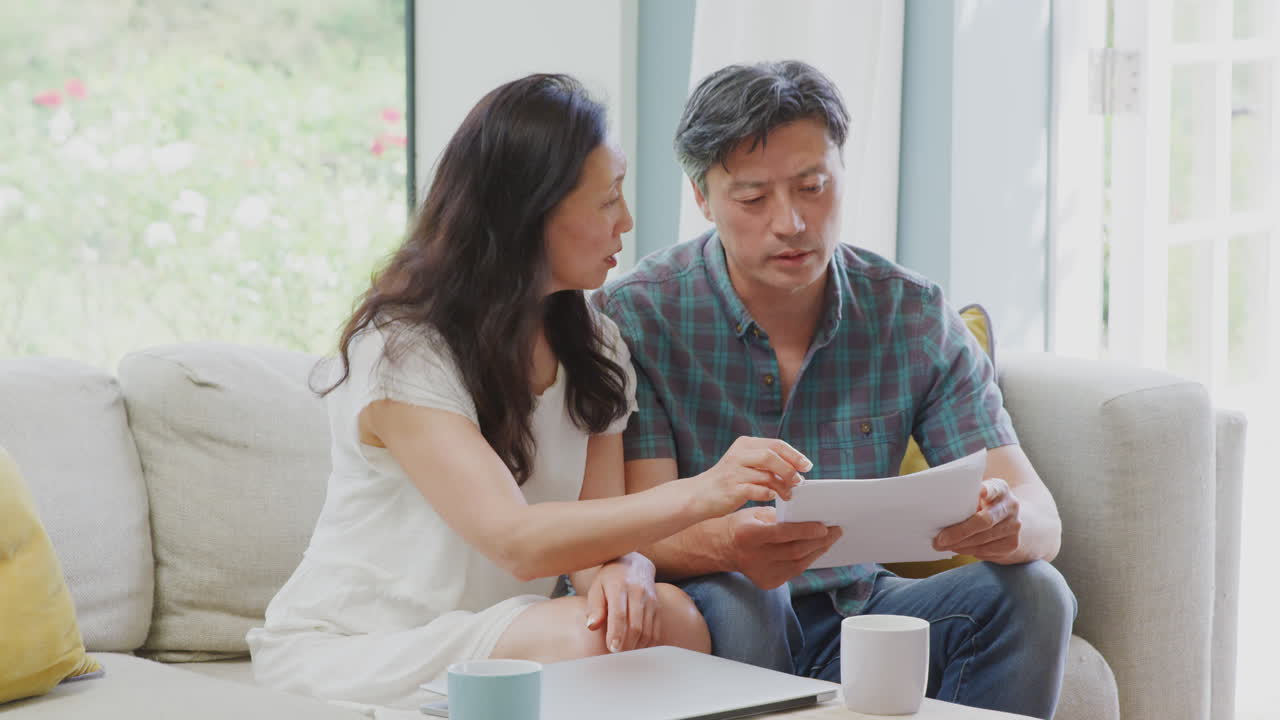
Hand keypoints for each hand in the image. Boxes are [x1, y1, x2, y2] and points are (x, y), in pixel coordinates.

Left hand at [584, 554, 659, 652]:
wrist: (634, 564)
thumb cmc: (610, 579)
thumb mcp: (596, 588)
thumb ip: (594, 607)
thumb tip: (591, 626)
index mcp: (619, 587)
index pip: (619, 614)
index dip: (616, 633)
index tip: (612, 649)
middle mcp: (638, 592)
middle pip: (636, 625)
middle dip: (627, 645)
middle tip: (617, 658)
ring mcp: (651, 600)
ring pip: (647, 630)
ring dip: (637, 647)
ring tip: (625, 657)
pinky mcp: (658, 607)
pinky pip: (656, 630)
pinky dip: (647, 644)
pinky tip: (637, 650)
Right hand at [685, 437, 810, 519]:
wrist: (698, 495)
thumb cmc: (727, 481)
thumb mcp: (745, 463)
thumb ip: (765, 461)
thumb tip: (796, 468)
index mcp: (745, 445)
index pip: (776, 444)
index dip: (794, 455)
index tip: (807, 466)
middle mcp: (739, 455)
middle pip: (772, 456)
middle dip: (790, 469)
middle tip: (800, 481)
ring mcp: (734, 472)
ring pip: (767, 475)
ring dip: (782, 486)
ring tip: (788, 495)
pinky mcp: (732, 489)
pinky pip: (758, 490)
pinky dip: (768, 494)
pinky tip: (772, 498)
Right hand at [721, 506, 842, 588]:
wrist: (721, 548)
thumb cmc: (742, 525)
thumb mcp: (755, 513)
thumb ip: (780, 517)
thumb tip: (810, 518)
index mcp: (747, 535)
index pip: (782, 534)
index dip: (806, 530)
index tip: (824, 526)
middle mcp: (753, 556)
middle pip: (794, 551)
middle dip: (819, 541)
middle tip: (836, 531)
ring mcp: (759, 573)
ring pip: (797, 564)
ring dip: (817, 551)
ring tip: (830, 540)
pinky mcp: (766, 582)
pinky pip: (793, 572)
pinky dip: (807, 560)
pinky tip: (816, 550)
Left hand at [932, 478, 1022, 561]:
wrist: (1009, 521)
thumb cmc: (983, 505)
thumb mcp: (977, 495)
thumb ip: (965, 497)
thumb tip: (936, 509)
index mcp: (1000, 488)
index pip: (995, 488)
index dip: (988, 490)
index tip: (981, 492)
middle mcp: (1011, 505)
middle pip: (985, 520)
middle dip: (959, 532)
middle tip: (939, 540)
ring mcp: (1014, 526)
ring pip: (984, 539)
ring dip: (960, 545)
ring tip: (943, 546)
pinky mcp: (1012, 543)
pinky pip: (987, 551)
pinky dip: (969, 551)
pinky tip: (957, 549)